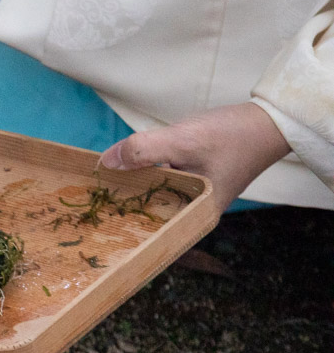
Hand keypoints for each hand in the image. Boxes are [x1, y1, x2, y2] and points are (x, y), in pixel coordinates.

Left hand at [97, 103, 291, 212]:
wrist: (269, 121)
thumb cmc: (232, 135)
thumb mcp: (183, 141)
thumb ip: (144, 150)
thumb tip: (105, 162)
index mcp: (194, 217)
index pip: (148, 231)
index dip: (119, 227)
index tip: (91, 220)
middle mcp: (191, 214)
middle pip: (145, 216)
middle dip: (118, 209)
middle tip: (82, 205)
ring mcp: (191, 198)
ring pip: (149, 197)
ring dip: (128, 189)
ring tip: (94, 189)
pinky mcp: (189, 182)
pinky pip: (157, 183)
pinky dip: (142, 177)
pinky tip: (119, 172)